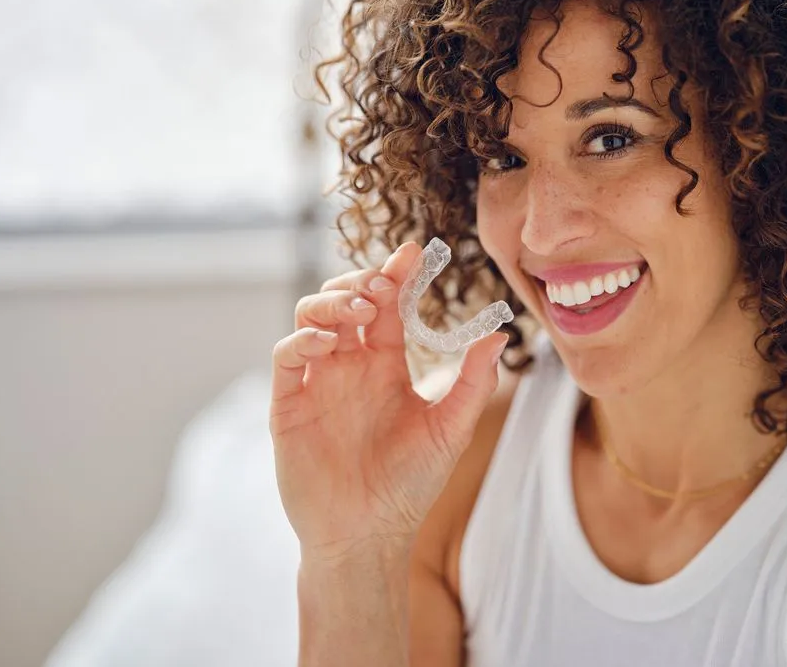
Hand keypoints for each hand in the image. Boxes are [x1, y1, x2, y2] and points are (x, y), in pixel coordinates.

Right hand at [269, 242, 506, 565]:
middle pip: (344, 299)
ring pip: (311, 318)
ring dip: (331, 301)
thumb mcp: (449, 429)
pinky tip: (330, 342)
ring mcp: (317, 381)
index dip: (395, 275)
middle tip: (381, 286)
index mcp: (385, 364)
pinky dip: (303, 339)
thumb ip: (472, 382)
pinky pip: (286, 356)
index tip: (412, 252)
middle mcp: (349, 365)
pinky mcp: (289, 403)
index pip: (386, 305)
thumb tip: (499, 335)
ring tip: (358, 307)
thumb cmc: (410, 485)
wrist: (369, 534)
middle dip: (360, 281)